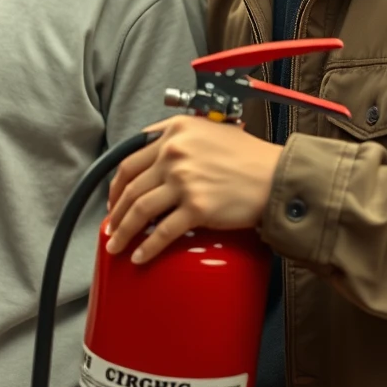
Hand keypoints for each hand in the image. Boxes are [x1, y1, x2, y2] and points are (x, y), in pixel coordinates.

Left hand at [106, 116, 282, 263]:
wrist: (276, 176)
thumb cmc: (249, 157)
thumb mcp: (210, 130)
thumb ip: (181, 137)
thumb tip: (155, 153)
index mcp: (175, 131)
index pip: (130, 158)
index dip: (117, 183)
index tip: (114, 197)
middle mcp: (175, 152)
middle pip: (130, 186)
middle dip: (115, 211)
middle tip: (111, 226)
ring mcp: (184, 180)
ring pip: (139, 210)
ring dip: (123, 231)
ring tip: (116, 244)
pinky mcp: (197, 207)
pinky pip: (162, 232)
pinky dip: (147, 247)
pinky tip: (139, 256)